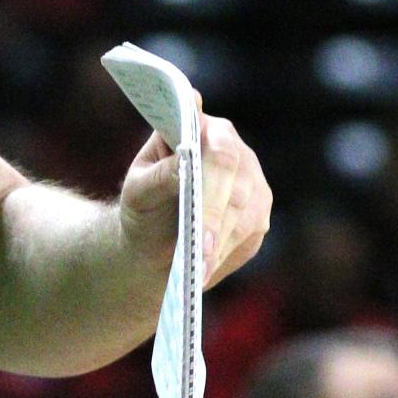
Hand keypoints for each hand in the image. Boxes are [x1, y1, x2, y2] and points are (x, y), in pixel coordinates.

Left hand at [117, 100, 271, 288]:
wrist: (154, 240)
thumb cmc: (144, 204)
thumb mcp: (138, 189)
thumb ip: (160, 175)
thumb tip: (183, 160)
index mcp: (204, 130)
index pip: (218, 147)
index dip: (211, 166)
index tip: (192, 180)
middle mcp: (235, 152)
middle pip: (236, 184)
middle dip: (214, 217)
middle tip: (199, 246)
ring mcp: (253, 185)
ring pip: (246, 214)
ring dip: (220, 242)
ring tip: (197, 266)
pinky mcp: (259, 217)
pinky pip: (250, 236)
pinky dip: (226, 253)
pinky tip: (206, 267)